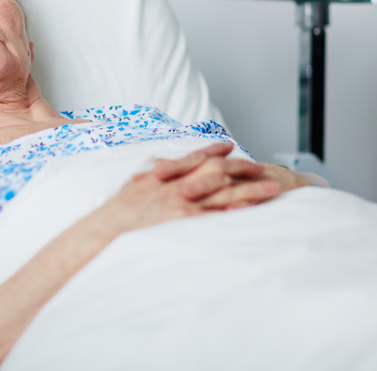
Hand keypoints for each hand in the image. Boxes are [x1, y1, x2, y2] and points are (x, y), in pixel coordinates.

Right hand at [95, 143, 298, 235]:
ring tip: (272, 188)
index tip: (228, 145)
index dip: (213, 150)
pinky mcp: (185, 223)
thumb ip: (149, 180)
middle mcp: (177, 186)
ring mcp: (183, 204)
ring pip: (225, 193)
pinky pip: (217, 217)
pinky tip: (254, 211)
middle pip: (217, 171)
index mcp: (164, 176)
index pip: (194, 157)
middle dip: (241, 168)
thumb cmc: (115, 216)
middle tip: (261, 167)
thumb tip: (157, 172)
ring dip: (250, 190)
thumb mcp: (132, 190)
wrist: (104, 231)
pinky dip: (236, 213)